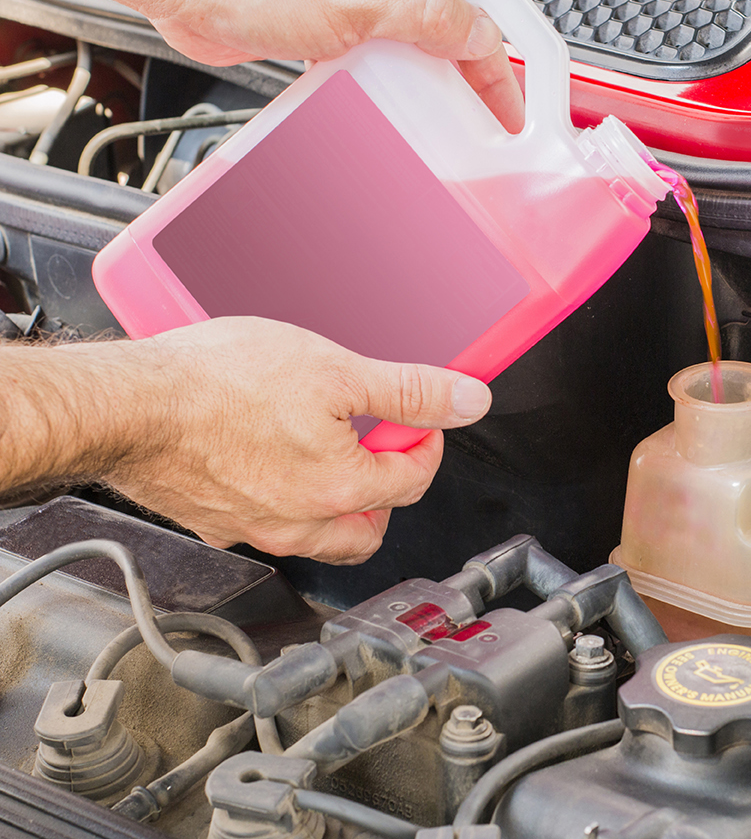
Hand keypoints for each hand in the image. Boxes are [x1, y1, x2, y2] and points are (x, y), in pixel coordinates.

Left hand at [25, 0, 524, 131]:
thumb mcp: (363, 4)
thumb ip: (434, 21)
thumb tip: (484, 41)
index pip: (481, 6)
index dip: (505, 61)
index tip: (511, 108)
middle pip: (455, 29)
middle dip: (468, 76)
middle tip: (480, 119)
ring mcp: (361, 0)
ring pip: (417, 51)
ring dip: (424, 88)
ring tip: (430, 120)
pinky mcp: (332, 27)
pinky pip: (377, 63)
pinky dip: (384, 89)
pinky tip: (380, 106)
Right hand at [104, 317, 491, 563]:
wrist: (129, 404)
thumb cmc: (219, 385)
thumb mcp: (338, 370)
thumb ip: (410, 390)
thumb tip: (466, 400)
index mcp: (342, 491)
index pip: (414, 479)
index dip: (426, 439)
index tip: (418, 418)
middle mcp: (299, 524)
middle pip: (371, 526)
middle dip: (389, 488)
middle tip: (380, 444)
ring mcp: (253, 528)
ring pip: (320, 536)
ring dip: (342, 503)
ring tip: (333, 453)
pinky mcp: (213, 521)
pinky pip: (267, 525)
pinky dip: (286, 501)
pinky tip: (274, 459)